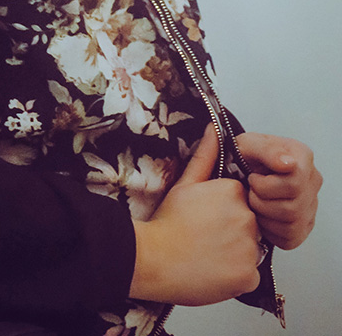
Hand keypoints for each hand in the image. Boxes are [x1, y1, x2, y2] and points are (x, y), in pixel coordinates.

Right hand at [130, 125, 260, 305]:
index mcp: (234, 192)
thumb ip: (205, 156)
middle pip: (247, 223)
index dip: (221, 208)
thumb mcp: (184, 184)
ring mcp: (250, 249)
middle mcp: (248, 218)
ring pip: (249, 249)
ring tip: (207, 254)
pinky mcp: (249, 276)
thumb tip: (215, 129)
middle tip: (204, 236)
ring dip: (235, 253)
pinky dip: (236, 275)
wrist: (155, 260)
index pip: (239, 199)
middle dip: (231, 230)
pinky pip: (249, 274)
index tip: (205, 216)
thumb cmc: (168, 222)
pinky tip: (214, 269)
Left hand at [236, 132, 321, 249]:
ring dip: (263, 215)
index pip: (295, 184)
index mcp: (303, 157)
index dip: (266, 186)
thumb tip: (289, 164)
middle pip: (292, 208)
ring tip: (254, 200)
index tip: (253, 177)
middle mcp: (312, 180)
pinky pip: (290, 238)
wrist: (241, 167)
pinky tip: (260, 213)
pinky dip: (269, 230)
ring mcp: (311, 205)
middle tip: (250, 191)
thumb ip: (268, 150)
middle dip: (261, 201)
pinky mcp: (304, 226)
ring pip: (291, 225)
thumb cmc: (245, 154)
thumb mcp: (249, 144)